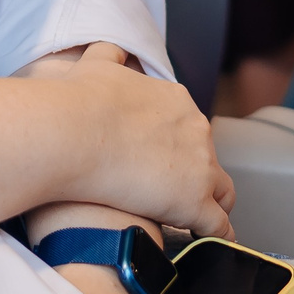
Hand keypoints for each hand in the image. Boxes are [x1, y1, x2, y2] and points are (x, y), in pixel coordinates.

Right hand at [55, 44, 233, 237]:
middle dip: (194, 175)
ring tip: (194, 222)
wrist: (72, 131)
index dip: (178, 147)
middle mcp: (196, 130)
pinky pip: (216, 226)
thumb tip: (112, 50)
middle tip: (171, 192)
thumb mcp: (96, 65)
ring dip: (212, 205)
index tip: (162, 161)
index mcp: (176, 100)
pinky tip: (206, 243)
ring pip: (221, 192)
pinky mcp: (193, 203)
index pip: (189, 127)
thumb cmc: (78, 102)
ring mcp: (200, 167)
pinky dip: (216, 235)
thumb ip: (109, 55)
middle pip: (208, 158)